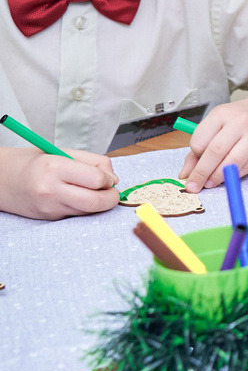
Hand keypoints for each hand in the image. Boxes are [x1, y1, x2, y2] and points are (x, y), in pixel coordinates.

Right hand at [0, 149, 117, 218]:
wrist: (2, 180)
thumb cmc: (35, 162)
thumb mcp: (63, 151)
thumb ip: (94, 162)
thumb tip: (114, 179)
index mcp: (55, 167)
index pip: (97, 179)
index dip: (109, 179)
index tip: (108, 177)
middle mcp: (51, 190)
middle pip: (96, 202)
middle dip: (112, 198)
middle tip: (112, 191)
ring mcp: (49, 207)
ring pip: (89, 211)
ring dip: (99, 203)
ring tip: (93, 191)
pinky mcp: (49, 218)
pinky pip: (77, 214)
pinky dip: (84, 207)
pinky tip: (76, 197)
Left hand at [179, 101, 247, 190]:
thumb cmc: (235, 121)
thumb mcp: (214, 126)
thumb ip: (197, 150)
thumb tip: (185, 174)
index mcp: (221, 114)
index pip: (200, 141)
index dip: (195, 155)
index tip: (194, 160)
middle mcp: (239, 123)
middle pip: (215, 152)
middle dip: (201, 173)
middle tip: (193, 186)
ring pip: (232, 162)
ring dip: (218, 177)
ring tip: (209, 184)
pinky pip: (246, 167)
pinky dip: (233, 175)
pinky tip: (226, 177)